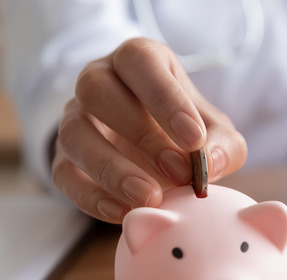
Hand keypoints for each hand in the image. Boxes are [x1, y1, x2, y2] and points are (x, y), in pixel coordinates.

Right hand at [53, 38, 246, 222]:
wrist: (156, 154)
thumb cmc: (186, 130)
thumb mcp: (215, 131)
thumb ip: (223, 144)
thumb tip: (210, 162)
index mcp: (138, 61)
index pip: (139, 61)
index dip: (165, 99)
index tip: (194, 139)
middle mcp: (97, 80)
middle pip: (97, 90)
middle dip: (140, 134)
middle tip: (178, 172)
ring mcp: (74, 118)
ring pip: (73, 132)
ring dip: (111, 169)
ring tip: (150, 198)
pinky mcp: (63, 158)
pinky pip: (63, 174)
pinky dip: (90, 196)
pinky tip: (123, 213)